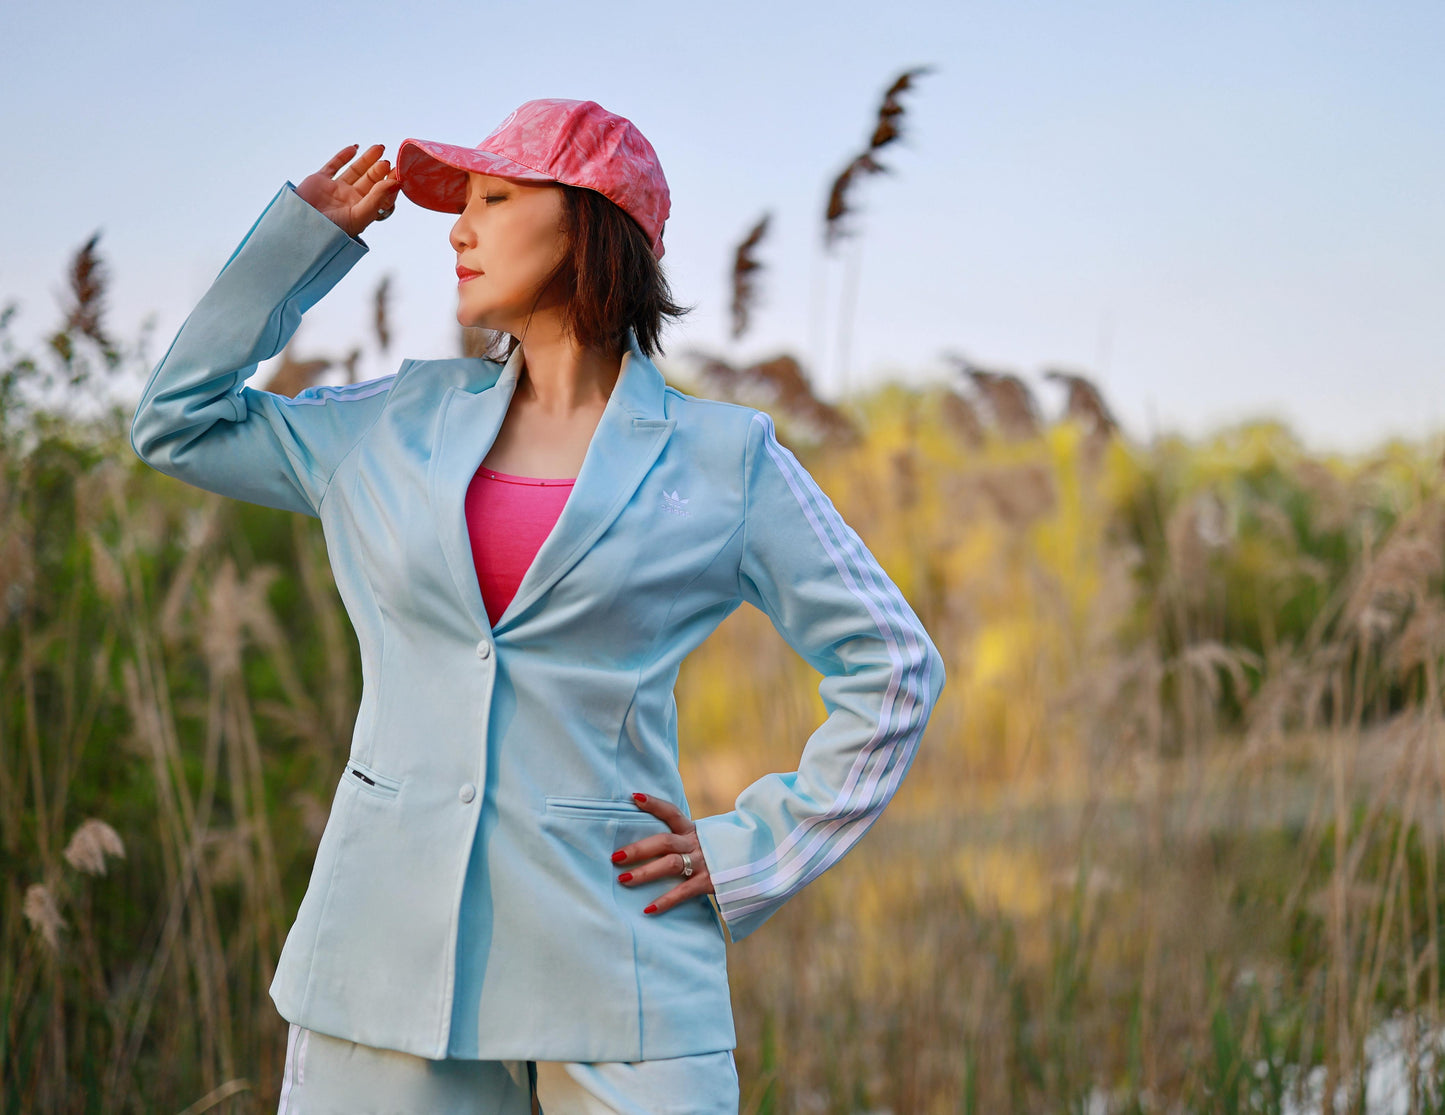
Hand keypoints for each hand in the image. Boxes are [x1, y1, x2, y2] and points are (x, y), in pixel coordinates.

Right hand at [295, 143, 401, 238]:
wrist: (302, 228)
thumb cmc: (332, 230)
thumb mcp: (359, 216)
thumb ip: (377, 199)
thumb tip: (395, 182)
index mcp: (362, 210)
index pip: (380, 194)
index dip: (389, 183)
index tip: (398, 172)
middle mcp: (350, 199)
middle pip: (370, 180)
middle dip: (379, 170)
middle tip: (387, 161)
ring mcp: (335, 189)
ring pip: (355, 171)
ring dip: (367, 159)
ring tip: (379, 148)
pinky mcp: (320, 180)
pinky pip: (334, 165)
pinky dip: (344, 156)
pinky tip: (355, 147)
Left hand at [611, 793, 714, 914]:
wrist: (755, 862)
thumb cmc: (718, 852)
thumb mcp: (702, 839)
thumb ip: (682, 838)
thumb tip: (649, 842)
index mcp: (693, 830)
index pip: (671, 812)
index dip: (653, 804)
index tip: (633, 797)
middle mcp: (696, 843)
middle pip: (664, 841)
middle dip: (639, 849)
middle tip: (615, 857)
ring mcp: (703, 862)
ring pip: (670, 864)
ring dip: (645, 872)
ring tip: (623, 880)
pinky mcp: (709, 881)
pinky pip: (684, 891)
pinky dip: (666, 901)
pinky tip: (648, 908)